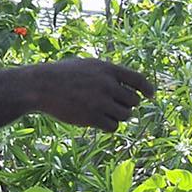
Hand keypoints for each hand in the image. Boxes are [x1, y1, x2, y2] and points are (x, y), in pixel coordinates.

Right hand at [18, 59, 156, 130]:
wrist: (41, 86)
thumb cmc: (63, 75)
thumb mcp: (87, 65)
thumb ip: (107, 74)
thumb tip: (129, 86)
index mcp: (107, 69)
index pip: (138, 79)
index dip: (147, 88)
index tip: (150, 96)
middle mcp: (107, 84)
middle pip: (133, 101)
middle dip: (126, 104)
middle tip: (113, 105)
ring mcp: (100, 102)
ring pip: (125, 115)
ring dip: (118, 116)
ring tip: (103, 112)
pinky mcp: (92, 117)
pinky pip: (113, 127)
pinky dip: (109, 126)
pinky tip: (98, 121)